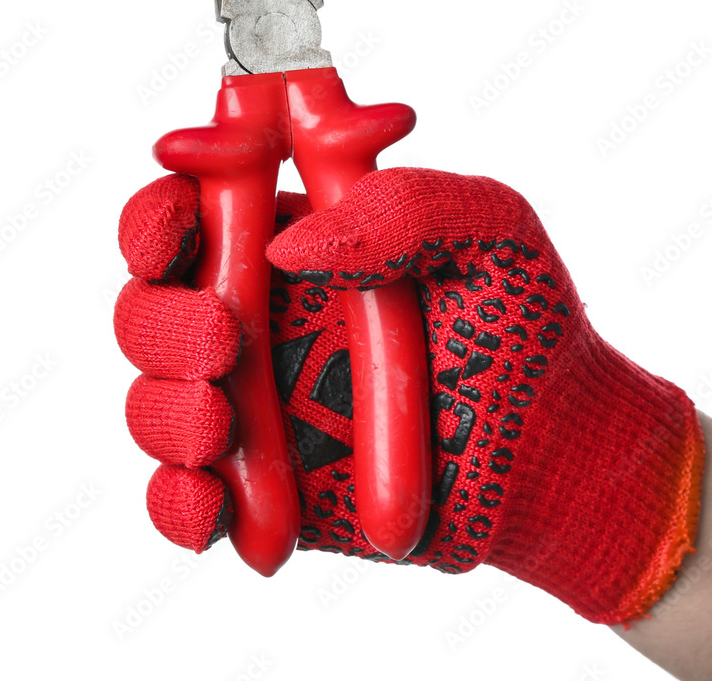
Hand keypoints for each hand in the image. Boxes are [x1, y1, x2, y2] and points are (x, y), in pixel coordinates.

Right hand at [114, 168, 703, 624]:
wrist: (561, 450)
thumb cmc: (526, 326)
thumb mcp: (490, 231)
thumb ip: (405, 205)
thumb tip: (289, 247)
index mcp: (301, 244)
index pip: (194, 213)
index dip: (158, 217)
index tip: (174, 229)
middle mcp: (266, 320)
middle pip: (150, 308)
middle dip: (163, 323)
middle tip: (227, 338)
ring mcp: (262, 407)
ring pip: (155, 403)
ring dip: (167, 411)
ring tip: (224, 419)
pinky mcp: (270, 488)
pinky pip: (187, 502)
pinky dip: (178, 505)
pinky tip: (212, 504)